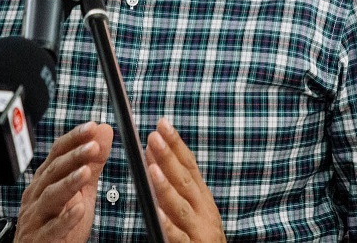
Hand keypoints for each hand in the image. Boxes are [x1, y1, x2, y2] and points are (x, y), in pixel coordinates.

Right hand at [15, 121, 112, 242]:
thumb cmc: (58, 222)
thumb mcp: (80, 190)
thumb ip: (91, 162)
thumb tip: (104, 130)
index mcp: (45, 180)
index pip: (57, 153)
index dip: (74, 139)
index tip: (92, 127)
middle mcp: (37, 195)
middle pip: (53, 171)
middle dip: (74, 157)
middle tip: (93, 146)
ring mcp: (36, 218)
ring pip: (50, 197)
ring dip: (68, 182)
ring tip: (86, 172)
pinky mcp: (39, 240)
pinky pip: (51, 229)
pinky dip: (65, 219)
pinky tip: (79, 210)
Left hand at [146, 118, 224, 242]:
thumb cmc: (199, 234)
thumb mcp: (193, 206)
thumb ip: (175, 186)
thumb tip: (153, 156)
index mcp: (202, 197)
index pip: (189, 165)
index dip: (176, 144)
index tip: (162, 124)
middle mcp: (203, 210)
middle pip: (185, 180)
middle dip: (169, 157)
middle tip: (154, 136)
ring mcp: (199, 230)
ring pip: (181, 206)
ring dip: (166, 187)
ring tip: (152, 169)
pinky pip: (178, 237)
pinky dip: (169, 225)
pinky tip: (158, 213)